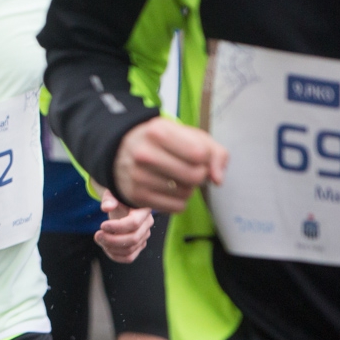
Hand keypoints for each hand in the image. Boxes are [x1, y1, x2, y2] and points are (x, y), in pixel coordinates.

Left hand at [94, 190, 153, 262]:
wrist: (123, 206)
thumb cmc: (118, 199)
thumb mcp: (113, 195)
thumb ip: (109, 200)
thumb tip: (106, 207)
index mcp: (143, 211)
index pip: (134, 223)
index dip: (117, 227)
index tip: (102, 225)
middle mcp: (147, 225)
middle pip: (133, 239)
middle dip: (111, 240)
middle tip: (97, 234)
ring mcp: (144, 237)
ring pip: (130, 250)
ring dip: (111, 248)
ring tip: (99, 239)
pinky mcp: (138, 246)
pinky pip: (129, 257)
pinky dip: (115, 256)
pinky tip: (105, 248)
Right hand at [112, 117, 227, 212]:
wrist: (122, 152)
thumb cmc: (163, 143)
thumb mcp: (189, 135)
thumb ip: (214, 152)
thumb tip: (217, 180)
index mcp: (157, 131)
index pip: (200, 154)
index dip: (205, 156)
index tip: (196, 154)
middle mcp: (144, 153)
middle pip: (195, 176)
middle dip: (199, 174)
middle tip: (189, 168)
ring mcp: (138, 176)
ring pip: (187, 193)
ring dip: (188, 188)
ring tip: (175, 177)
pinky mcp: (136, 196)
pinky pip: (177, 207)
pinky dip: (178, 200)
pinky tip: (169, 189)